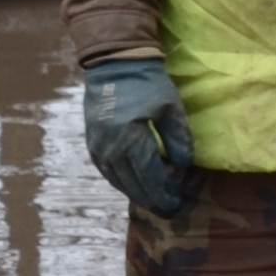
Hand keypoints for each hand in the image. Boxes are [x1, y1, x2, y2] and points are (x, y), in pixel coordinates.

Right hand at [82, 56, 196, 217]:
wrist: (114, 64)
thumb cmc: (146, 83)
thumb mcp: (170, 107)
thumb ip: (178, 138)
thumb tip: (183, 167)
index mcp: (131, 139)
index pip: (151, 178)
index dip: (165, 194)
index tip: (178, 204)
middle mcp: (111, 149)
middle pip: (134, 186)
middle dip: (153, 201)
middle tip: (169, 211)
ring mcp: (98, 148)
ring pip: (119, 182)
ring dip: (137, 195)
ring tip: (154, 202)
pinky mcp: (92, 145)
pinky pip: (108, 173)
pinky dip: (123, 183)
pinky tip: (135, 186)